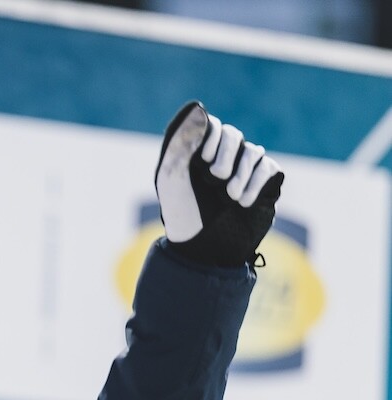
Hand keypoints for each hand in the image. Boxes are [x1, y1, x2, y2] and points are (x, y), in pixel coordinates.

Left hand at [154, 102, 283, 267]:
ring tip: (231, 196)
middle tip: (216, 178)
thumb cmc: (181, 214)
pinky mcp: (263, 184)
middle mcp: (220, 160)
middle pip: (234, 136)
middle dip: (228, 154)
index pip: (211, 126)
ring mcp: (243, 172)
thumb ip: (181, 141)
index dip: (212, 137)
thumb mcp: (172, 177)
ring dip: (243, 173)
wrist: (203, 248)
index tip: (205, 159)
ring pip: (254, 152)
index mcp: (196, 155)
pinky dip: (258, 182)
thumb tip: (199, 107)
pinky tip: (244, 202)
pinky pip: (270, 168)